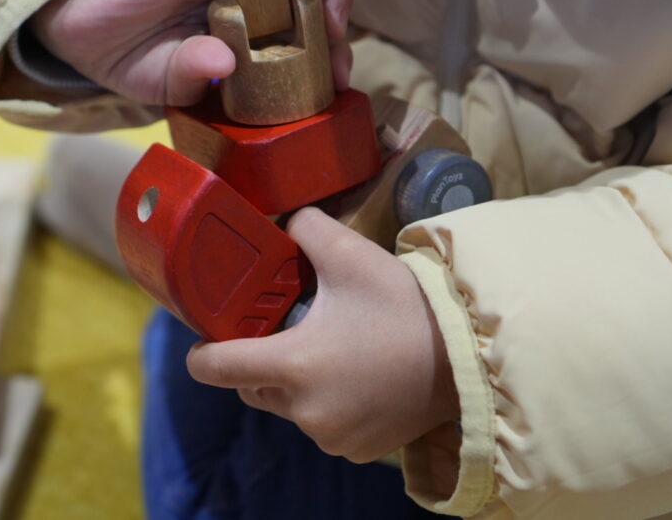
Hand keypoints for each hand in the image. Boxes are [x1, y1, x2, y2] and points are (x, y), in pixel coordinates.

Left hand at [186, 207, 458, 462]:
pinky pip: (323, 427)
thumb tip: (284, 221)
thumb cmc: (405, 305)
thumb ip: (305, 228)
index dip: (202, 351)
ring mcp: (332, 436)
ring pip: (288, 408)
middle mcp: (305, 410)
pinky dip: (328, 405)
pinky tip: (357, 376)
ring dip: (296, 384)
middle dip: (259, 360)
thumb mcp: (351, 253)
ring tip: (331, 349)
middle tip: (288, 328)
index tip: (211, 336)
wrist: (469, 356)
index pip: (214, 368)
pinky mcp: (358, 450)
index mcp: (293, 365)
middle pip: (251, 387)